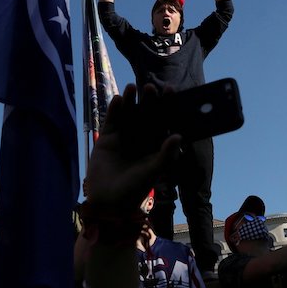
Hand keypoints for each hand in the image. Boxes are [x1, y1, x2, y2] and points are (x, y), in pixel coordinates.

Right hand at [85, 84, 180, 214]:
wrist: (108, 200)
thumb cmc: (135, 188)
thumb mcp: (153, 171)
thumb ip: (166, 155)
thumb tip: (179, 136)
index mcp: (156, 144)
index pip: (164, 120)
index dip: (167, 106)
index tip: (170, 90)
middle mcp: (141, 137)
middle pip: (146, 113)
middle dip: (149, 100)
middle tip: (150, 87)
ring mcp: (124, 136)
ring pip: (129, 113)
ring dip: (130, 101)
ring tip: (131, 88)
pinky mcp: (107, 137)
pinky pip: (112, 120)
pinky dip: (114, 109)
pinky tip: (117, 99)